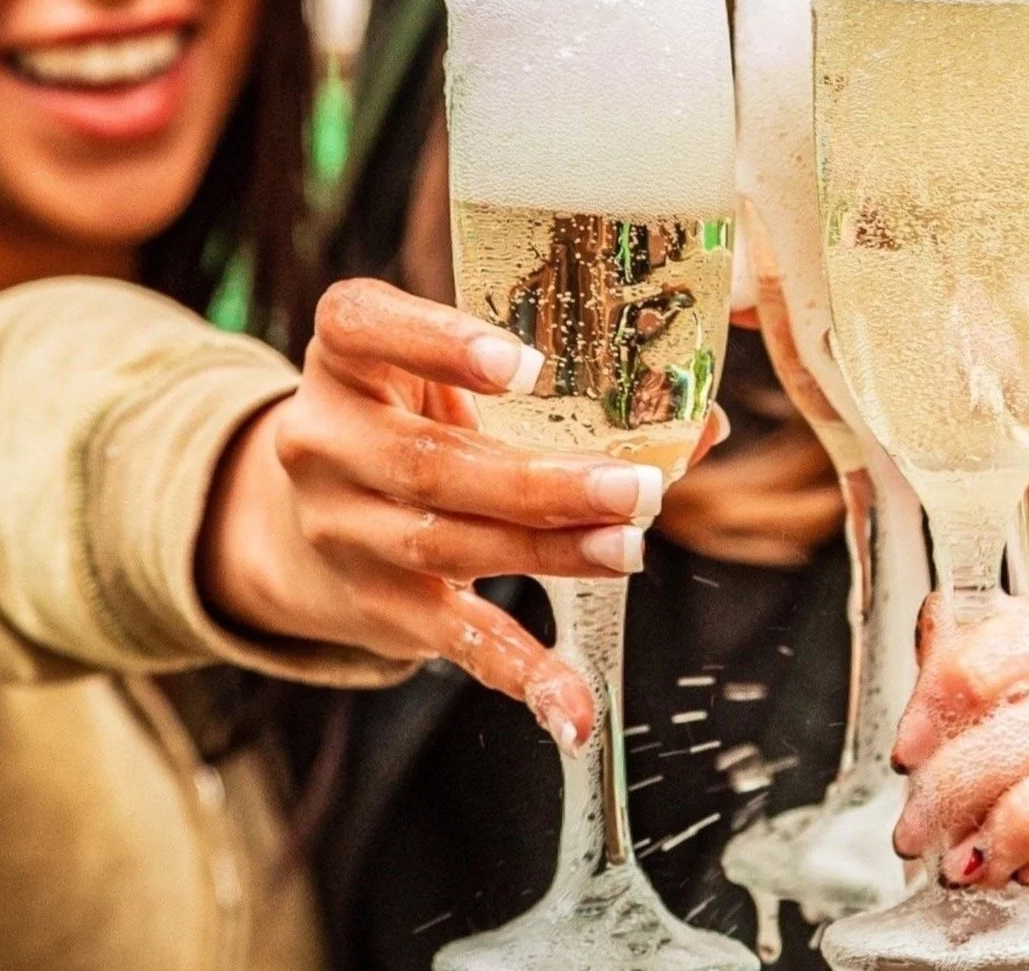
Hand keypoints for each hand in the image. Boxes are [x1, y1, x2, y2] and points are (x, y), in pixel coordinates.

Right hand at [198, 278, 721, 748]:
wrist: (329, 497)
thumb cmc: (424, 403)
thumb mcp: (465, 368)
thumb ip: (570, 379)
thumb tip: (702, 420)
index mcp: (348, 350)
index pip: (366, 325)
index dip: (443, 345)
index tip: (527, 363)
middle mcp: (327, 436)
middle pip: (430, 464)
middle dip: (540, 483)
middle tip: (634, 488)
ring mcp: (340, 526)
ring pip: (445, 546)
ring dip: (547, 555)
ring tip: (626, 550)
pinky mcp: (372, 603)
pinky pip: (450, 638)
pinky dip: (518, 671)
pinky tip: (570, 702)